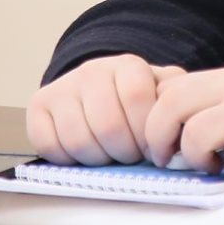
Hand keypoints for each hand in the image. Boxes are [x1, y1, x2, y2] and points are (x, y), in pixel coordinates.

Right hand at [26, 54, 184, 165]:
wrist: (93, 91)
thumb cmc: (132, 100)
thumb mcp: (161, 92)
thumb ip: (177, 99)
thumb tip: (185, 117)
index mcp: (127, 65)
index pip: (138, 100)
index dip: (147, 134)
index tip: (154, 149)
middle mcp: (91, 70)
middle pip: (109, 127)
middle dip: (125, 153)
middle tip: (131, 156)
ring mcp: (62, 87)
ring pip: (80, 140)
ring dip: (99, 159)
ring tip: (109, 155)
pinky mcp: (38, 107)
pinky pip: (50, 145)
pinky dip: (68, 159)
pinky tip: (83, 153)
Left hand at [143, 68, 223, 183]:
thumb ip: (205, 101)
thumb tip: (157, 125)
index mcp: (223, 79)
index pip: (168, 89)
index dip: (152, 120)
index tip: (159, 144)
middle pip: (171, 105)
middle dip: (160, 139)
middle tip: (169, 160)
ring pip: (196, 136)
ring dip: (199, 160)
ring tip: (215, 166)